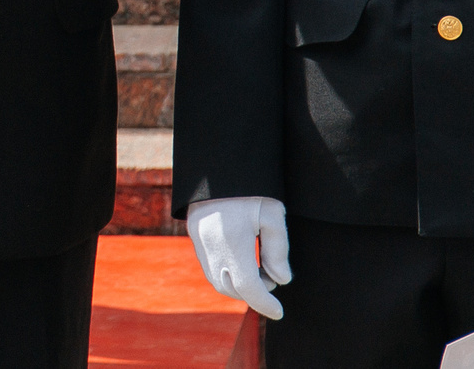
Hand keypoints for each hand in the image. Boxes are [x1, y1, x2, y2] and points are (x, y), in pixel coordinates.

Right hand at [187, 196, 290, 318]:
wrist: (218, 160)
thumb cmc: (251, 186)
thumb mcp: (273, 213)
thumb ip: (278, 249)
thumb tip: (280, 279)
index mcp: (232, 240)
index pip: (249, 287)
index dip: (265, 304)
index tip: (279, 313)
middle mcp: (210, 244)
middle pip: (230, 288)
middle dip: (252, 293)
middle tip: (271, 279)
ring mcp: (198, 240)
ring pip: (217, 280)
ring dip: (238, 285)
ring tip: (258, 268)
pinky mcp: (193, 233)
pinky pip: (209, 266)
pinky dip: (226, 273)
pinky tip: (242, 259)